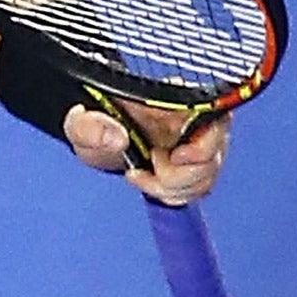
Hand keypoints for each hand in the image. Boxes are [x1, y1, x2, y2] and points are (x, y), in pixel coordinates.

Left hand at [66, 101, 229, 205]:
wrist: (101, 136)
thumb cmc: (95, 123)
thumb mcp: (81, 123)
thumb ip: (89, 126)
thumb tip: (117, 138)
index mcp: (175, 101)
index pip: (216, 120)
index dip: (202, 147)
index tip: (176, 158)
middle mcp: (196, 121)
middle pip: (212, 158)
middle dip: (178, 175)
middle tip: (149, 164)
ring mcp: (198, 144)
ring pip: (206, 179)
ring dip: (172, 187)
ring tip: (143, 172)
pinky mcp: (194, 165)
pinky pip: (199, 189)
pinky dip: (173, 194)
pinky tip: (149, 181)